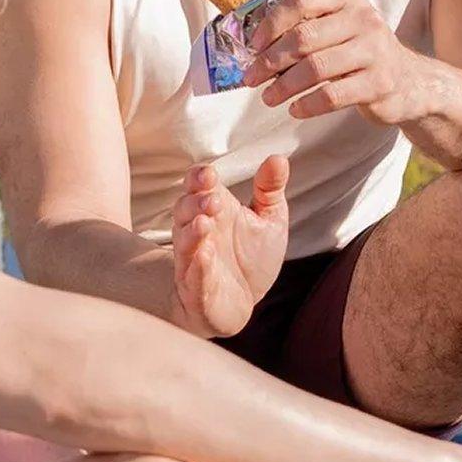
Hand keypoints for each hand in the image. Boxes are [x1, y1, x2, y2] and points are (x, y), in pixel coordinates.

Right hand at [170, 155, 289, 338]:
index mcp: (214, 210)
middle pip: (184, 209)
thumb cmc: (250, 259)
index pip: (197, 185)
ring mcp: (194, 260)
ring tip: (205, 222)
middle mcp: (199, 232)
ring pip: (183, 241)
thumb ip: (270, 190)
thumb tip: (278, 158)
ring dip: (192, 231)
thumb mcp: (268, 221)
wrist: (240, 304)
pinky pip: (192, 274)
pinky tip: (206, 254)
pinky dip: (197, 265)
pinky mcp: (196, 288)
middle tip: (213, 200)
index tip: (209, 174)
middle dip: (195, 202)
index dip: (198, 178)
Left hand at [245, 0, 434, 122]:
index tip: (253, 46)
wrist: (409, 82)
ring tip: (268, 98)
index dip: (272, 23)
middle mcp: (364, 19)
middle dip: (270, 60)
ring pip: (315, 68)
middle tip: (251, 78)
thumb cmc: (360, 55)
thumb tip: (255, 48)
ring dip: (284, 86)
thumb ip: (304, 29)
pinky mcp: (380, 83)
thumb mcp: (338, 30)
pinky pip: (333, 95)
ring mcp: (375, 50)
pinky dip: (308, 104)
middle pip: (304, 37)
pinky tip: (295, 110)